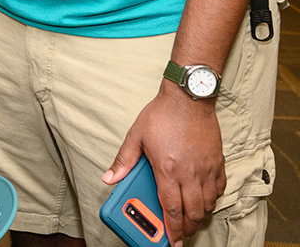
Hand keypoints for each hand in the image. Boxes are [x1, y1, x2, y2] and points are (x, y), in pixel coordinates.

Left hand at [103, 82, 224, 244]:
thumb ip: (123, 161)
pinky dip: (213, 199)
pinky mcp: (218, 162)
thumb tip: (109, 178)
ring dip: (199, 215)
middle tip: (180, 233)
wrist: (188, 97)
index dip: (172, 229)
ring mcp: (206, 169)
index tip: (172, 242)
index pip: (171, 208)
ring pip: (208, 204)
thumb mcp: (135, 136)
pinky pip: (219, 189)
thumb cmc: (161, 115)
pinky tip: (205, 199)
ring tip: (190, 218)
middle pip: (193, 212)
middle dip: (186, 227)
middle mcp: (189, 173)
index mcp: (167, 170)